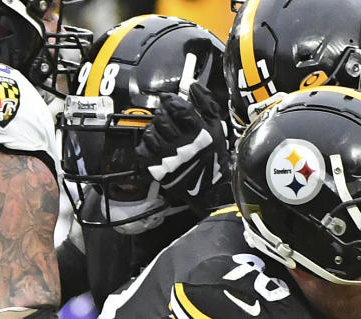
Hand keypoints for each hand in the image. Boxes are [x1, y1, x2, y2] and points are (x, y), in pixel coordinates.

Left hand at [136, 84, 229, 214]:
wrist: (208, 189)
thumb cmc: (212, 157)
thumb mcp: (216, 128)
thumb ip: (206, 104)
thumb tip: (194, 87)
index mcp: (197, 132)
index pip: (177, 108)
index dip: (170, 100)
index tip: (169, 100)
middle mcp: (181, 144)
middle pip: (161, 118)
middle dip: (163, 114)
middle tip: (167, 117)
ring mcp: (167, 157)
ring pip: (151, 131)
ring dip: (155, 128)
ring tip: (163, 132)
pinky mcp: (157, 168)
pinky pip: (143, 148)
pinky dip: (147, 144)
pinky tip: (156, 144)